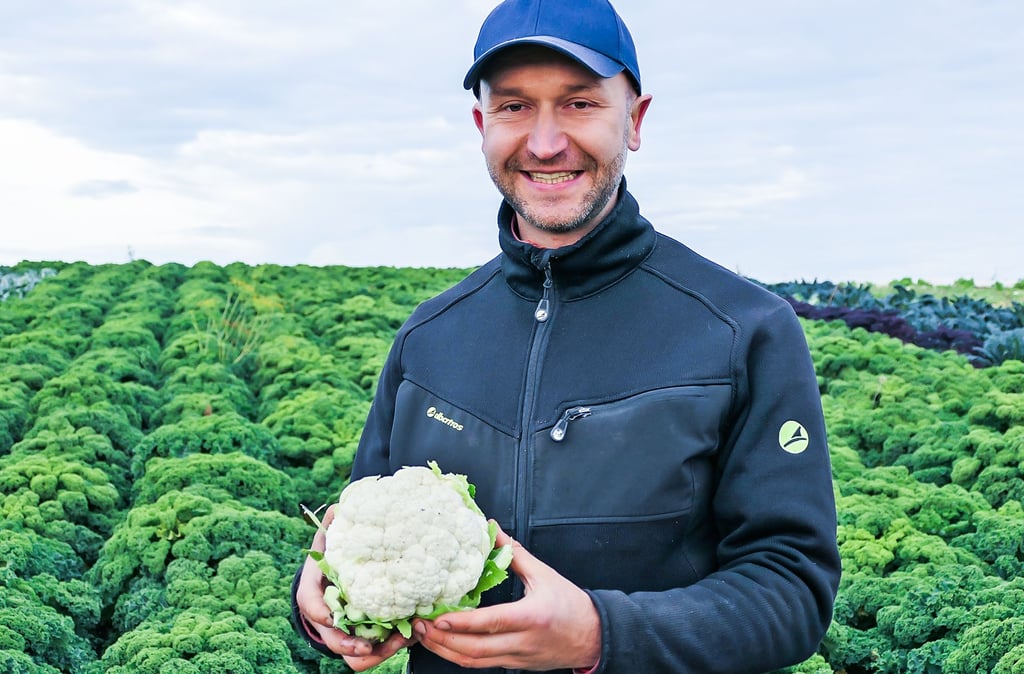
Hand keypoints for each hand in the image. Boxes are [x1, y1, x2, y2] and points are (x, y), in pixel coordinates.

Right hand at [294, 504, 414, 670]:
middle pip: (334, 640)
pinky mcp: (366, 636)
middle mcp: (328, 616)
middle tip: (372, 641)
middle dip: (351, 644)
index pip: (309, 604)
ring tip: (402, 638)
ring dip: (377, 653)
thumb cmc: (336, 552)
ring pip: (355, 656)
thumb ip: (336, 522)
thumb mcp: (333, 536)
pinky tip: (411, 632)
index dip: (319, 613)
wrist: (342, 572)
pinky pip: (375, 654)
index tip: (333, 617)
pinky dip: (391, 648)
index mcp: (314, 590)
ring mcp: (347, 630)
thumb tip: (341, 506)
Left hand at [413, 527, 600, 670]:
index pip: (491, 623)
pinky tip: (443, 644)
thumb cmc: (571, 604)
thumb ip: (514, 553)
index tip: (438, 617)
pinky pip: (481, 664)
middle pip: (475, 649)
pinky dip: (459, 656)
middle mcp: (522, 642)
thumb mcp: (544, 575)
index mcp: (531, 617)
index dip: (462, 623)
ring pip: (474, 662)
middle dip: (442, 640)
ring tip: (423, 635)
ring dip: (445, 650)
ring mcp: (517, 658)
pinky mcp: (514, 665)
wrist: (593, 637)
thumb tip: (491, 529)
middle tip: (418, 625)